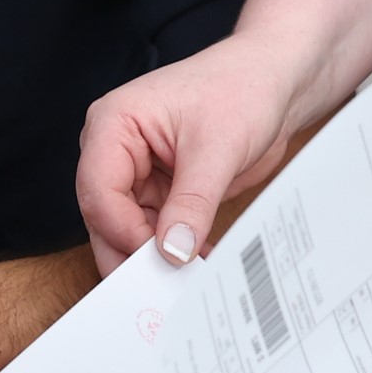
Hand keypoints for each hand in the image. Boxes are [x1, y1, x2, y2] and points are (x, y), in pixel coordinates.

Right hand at [74, 38, 311, 274]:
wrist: (273, 82)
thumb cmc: (241, 89)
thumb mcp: (218, 148)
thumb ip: (192, 202)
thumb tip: (172, 251)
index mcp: (114, 124)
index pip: (98, 189)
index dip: (123, 229)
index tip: (159, 257)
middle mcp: (116, 149)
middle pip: (103, 216)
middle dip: (130, 252)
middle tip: (160, 289)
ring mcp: (137, 172)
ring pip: (125, 231)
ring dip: (152, 258)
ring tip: (184, 280)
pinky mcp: (160, 191)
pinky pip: (154, 231)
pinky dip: (171, 251)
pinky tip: (196, 265)